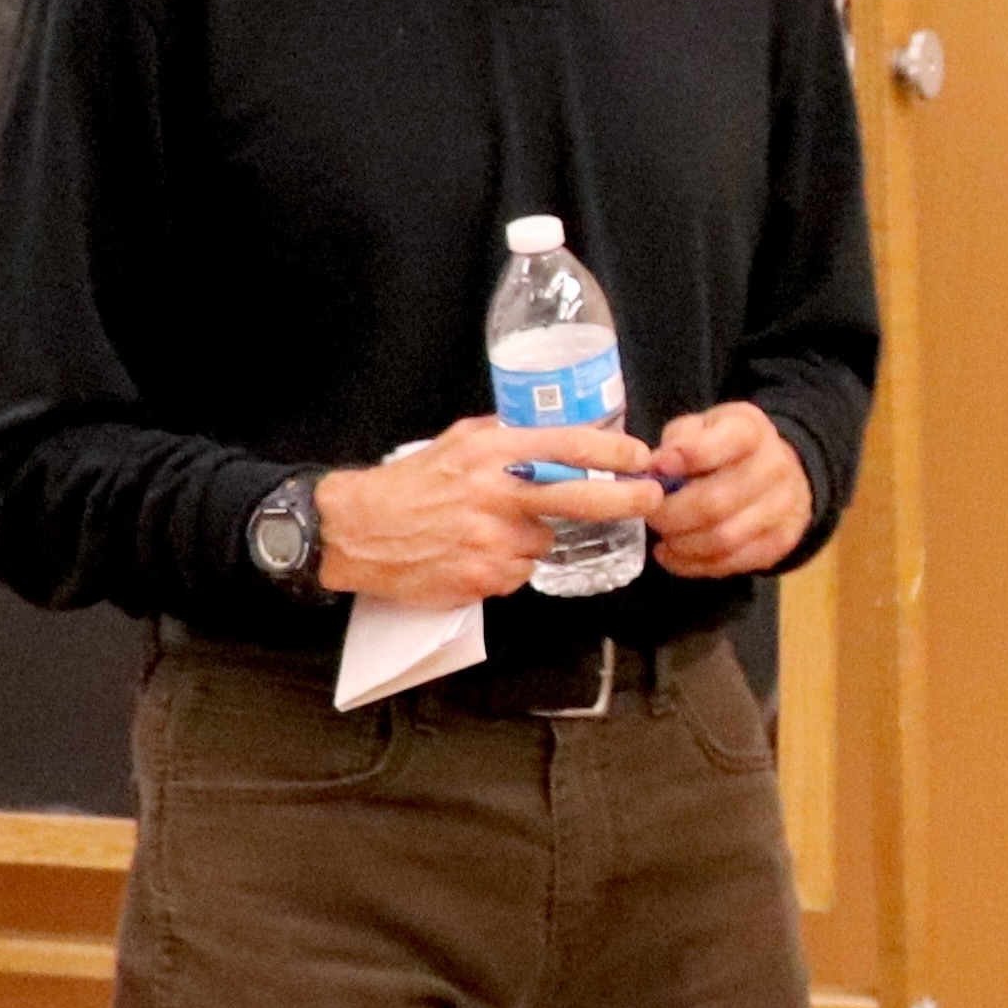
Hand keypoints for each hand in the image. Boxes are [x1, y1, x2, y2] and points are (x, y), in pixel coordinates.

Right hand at [310, 417, 671, 605]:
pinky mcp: (482, 577)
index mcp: (490, 453)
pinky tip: (476, 553)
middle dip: (624, 499)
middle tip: (650, 498)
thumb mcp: (459, 441)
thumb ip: (508, 436)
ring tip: (490, 530)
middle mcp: (494, 494)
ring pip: (545, 542)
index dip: (612, 453)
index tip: (640, 456)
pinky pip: (520, 572)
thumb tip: (560, 430)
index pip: (566, 446)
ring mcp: (489, 539)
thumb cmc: (412, 483)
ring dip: (532, 538)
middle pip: (579, 498)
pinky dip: (508, 565)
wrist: (358, 530)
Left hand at [644, 398, 813, 577]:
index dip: (687, 457)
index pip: (724, 443)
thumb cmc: (728, 450)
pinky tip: (674, 553)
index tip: (658, 468)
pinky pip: (731, 563)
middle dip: (671, 514)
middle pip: (714, 502)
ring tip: (663, 535)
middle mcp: (775, 467)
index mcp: (751, 430)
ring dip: (681, 543)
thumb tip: (657, 467)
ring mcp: (782, 508)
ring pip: (722, 539)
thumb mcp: (703, 428)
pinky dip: (693, 564)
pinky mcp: (780, 542)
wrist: (782, 475)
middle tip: (650, 515)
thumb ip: (679, 441)